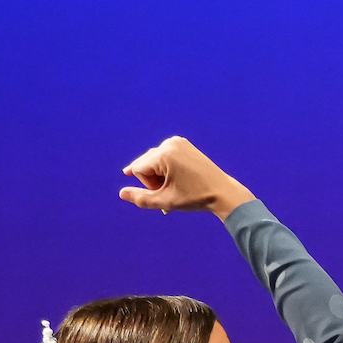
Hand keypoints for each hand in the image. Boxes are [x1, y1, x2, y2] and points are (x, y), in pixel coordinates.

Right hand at [118, 137, 252, 217]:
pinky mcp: (183, 143)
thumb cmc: (194, 197)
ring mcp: (177, 141)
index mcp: (164, 153)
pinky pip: (164, 156)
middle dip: (153, 180)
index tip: (165, 192)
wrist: (221, 191)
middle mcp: (169, 143)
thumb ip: (140, 198)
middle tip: (172, 190)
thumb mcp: (164, 201)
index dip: (148, 185)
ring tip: (176, 186)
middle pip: (145, 163)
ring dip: (159, 176)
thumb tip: (121, 194)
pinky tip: (177, 178)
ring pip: (154, 161)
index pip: (138, 169)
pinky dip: (166, 168)